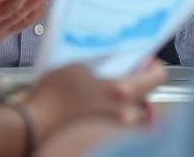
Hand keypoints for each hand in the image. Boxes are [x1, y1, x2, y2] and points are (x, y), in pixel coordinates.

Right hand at [23, 62, 166, 140]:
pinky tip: (96, 106)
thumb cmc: (52, 95)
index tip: (145, 60)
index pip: (158, 76)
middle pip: (146, 94)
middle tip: (122, 73)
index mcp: (122, 92)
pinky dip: (114, 113)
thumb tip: (119, 58)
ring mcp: (116, 127)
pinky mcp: (104, 135)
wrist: (35, 124)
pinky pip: (120, 121)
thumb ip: (105, 62)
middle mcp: (125, 113)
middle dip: (137, 82)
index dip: (153, 65)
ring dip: (126, 99)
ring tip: (107, 91)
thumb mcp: (79, 65)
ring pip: (134, 109)